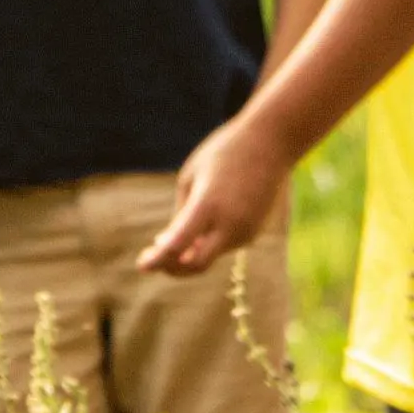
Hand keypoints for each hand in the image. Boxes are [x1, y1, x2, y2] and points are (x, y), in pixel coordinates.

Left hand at [139, 118, 284, 276]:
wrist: (271, 144)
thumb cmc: (224, 154)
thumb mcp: (191, 177)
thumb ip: (181, 214)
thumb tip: (174, 245)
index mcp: (208, 205)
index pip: (177, 245)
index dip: (157, 260)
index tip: (142, 265)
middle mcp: (229, 224)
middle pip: (196, 265)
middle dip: (173, 268)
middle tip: (155, 260)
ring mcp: (245, 231)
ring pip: (210, 254)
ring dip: (190, 251)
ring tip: (171, 236)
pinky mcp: (253, 232)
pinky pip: (224, 245)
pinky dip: (208, 242)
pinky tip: (203, 224)